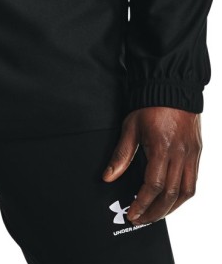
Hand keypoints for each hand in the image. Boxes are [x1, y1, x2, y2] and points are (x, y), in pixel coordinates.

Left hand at [102, 106, 201, 223]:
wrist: (171, 86)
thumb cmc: (150, 105)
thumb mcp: (130, 127)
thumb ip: (121, 155)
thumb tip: (108, 177)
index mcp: (161, 147)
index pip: (153, 186)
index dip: (142, 203)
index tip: (133, 214)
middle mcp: (180, 154)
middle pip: (170, 194)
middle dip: (155, 212)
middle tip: (141, 219)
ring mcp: (191, 154)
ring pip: (185, 192)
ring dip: (171, 208)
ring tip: (156, 214)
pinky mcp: (197, 152)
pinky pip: (193, 181)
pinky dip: (182, 195)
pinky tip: (171, 199)